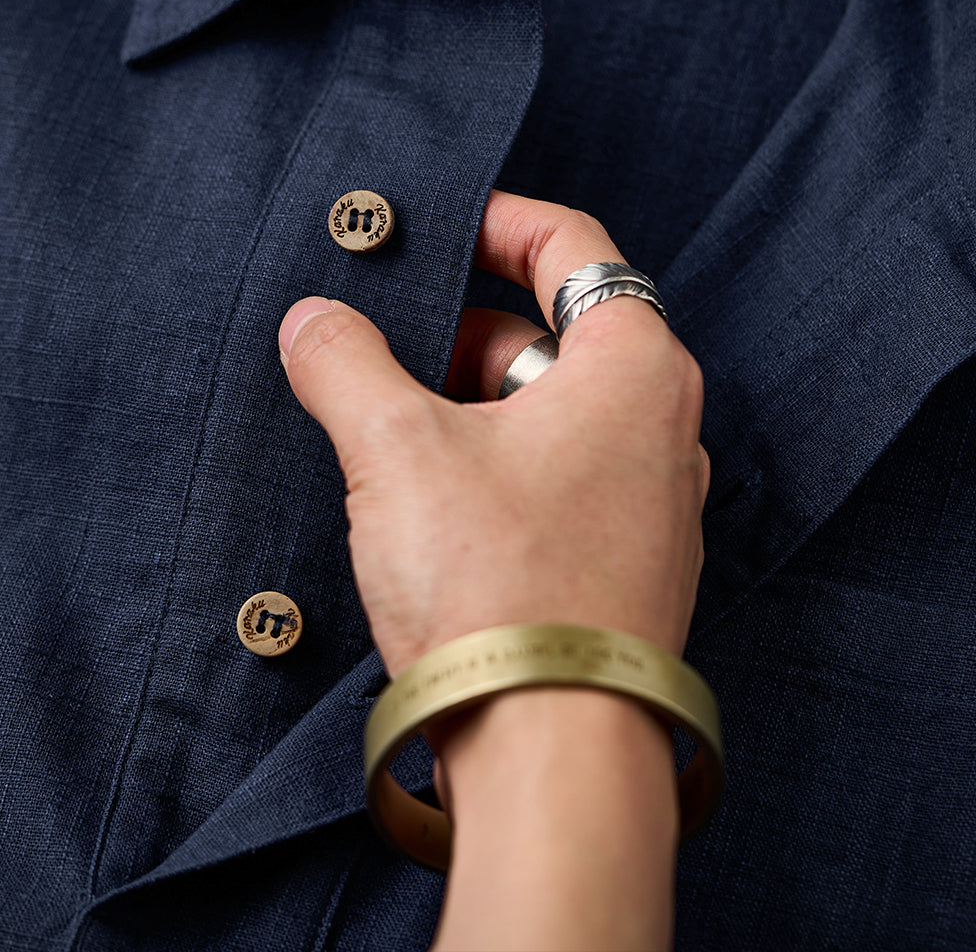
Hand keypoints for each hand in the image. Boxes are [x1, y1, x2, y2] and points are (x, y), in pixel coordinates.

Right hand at [278, 189, 708, 676]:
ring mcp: (651, 503)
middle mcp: (663, 428)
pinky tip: (433, 510)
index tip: (445, 226)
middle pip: (552, 336)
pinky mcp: (623, 564)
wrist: (552, 752)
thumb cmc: (501, 586)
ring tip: (393, 440)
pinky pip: (555, 482)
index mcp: (634, 369)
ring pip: (548, 415)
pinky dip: (495, 471)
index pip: (575, 248)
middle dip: (461, 337)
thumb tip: (312, 322)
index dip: (500, 222)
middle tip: (385, 355)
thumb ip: (345, 365)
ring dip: (470, 411)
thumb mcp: (396, 449)